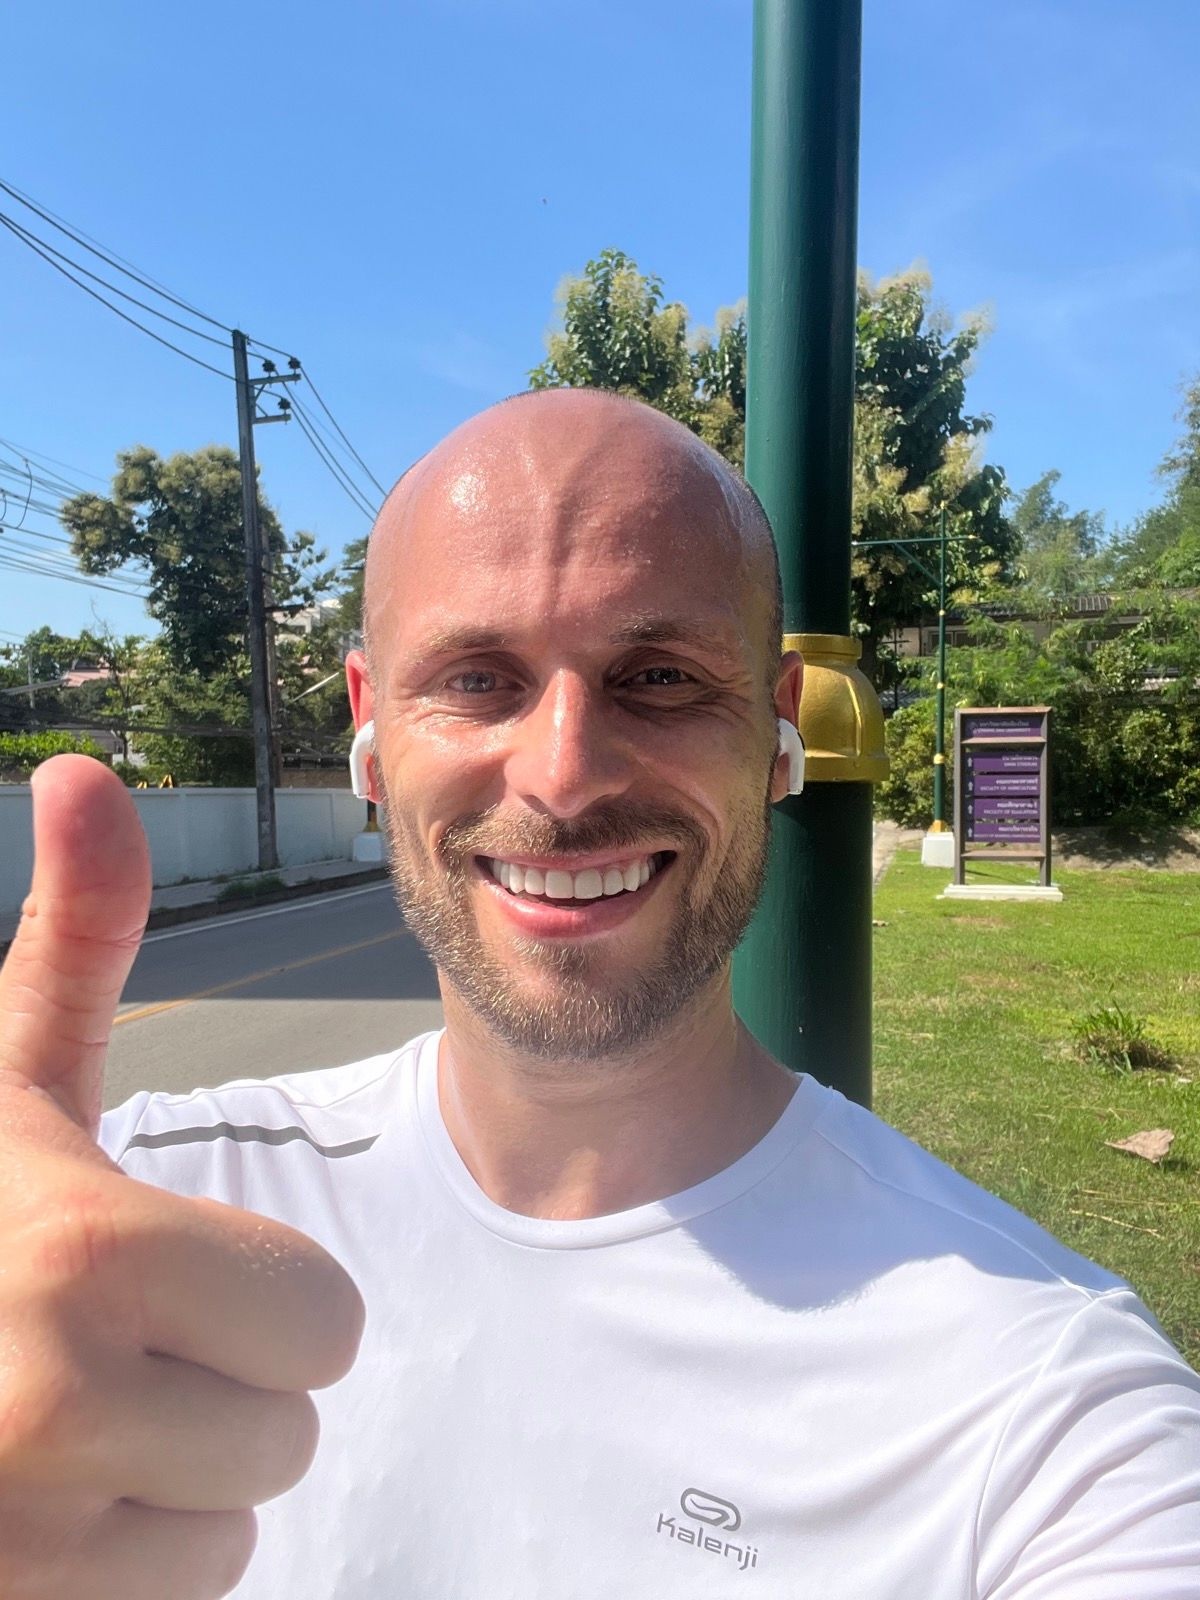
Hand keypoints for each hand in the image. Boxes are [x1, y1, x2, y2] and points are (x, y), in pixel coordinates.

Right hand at [0, 756, 364, 1599]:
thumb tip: (83, 773)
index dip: (260, 1299)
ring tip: (61, 1430)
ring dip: (176, 1482)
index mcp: (90, 1255)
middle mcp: (50, 1405)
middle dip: (221, 1393)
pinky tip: (43, 1513)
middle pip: (291, 1426)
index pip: (329, 1321)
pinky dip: (131, 1568)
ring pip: (237, 1525)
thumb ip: (76, 946)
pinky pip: (180, 1597)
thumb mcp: (14, 1094)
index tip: (154, 1277)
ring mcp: (26, 1540)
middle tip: (99, 1353)